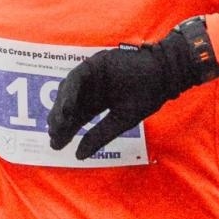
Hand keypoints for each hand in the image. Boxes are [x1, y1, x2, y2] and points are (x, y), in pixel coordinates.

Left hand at [48, 25, 218, 160]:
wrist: (163, 74)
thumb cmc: (147, 96)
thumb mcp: (121, 121)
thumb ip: (100, 136)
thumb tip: (78, 155)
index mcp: (98, 101)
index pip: (77, 118)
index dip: (66, 131)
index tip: (57, 146)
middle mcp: (91, 88)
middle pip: (70, 106)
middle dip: (60, 122)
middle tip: (54, 137)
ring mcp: (91, 74)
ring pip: (69, 91)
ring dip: (61, 107)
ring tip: (58, 124)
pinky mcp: (94, 63)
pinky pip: (77, 77)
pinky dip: (70, 91)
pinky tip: (66, 108)